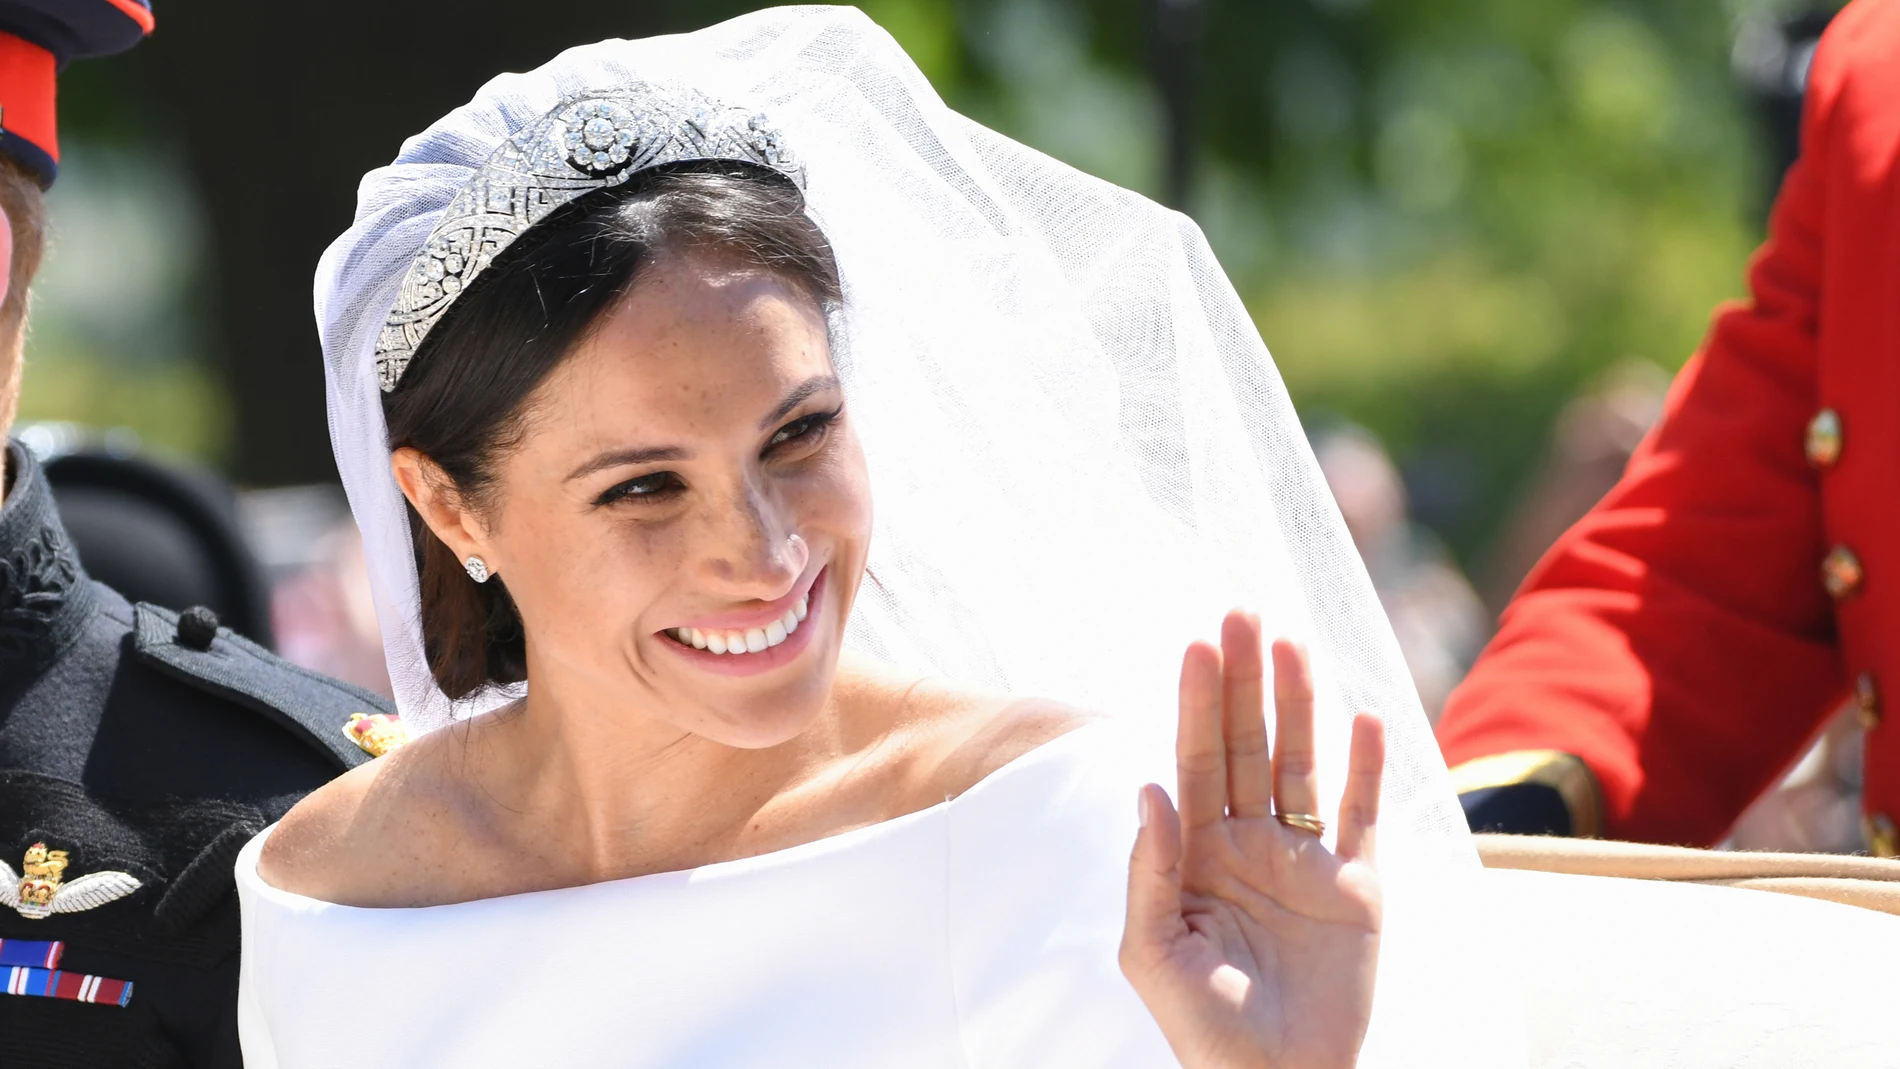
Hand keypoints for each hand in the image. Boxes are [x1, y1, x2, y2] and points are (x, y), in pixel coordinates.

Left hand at [1120, 611, 1383, 1068]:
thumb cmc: (1202, 1028)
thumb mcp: (1153, 952)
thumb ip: (1149, 872)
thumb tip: (1149, 789)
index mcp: (1195, 853)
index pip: (1194, 759)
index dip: (1196, 701)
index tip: (1198, 644)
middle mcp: (1248, 843)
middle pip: (1245, 743)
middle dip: (1244, 680)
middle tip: (1242, 612)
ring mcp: (1304, 861)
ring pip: (1301, 764)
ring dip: (1300, 704)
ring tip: (1295, 642)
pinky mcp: (1357, 888)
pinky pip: (1363, 816)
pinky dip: (1369, 769)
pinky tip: (1368, 719)